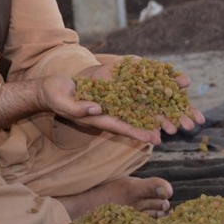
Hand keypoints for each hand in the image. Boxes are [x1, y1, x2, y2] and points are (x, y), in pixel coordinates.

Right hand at [38, 74, 163, 144]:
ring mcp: (108, 98)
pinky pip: (127, 87)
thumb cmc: (54, 96)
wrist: (52, 86)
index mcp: (96, 117)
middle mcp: (106, 110)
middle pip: (132, 118)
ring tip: (170, 108)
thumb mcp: (62, 102)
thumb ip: (78, 108)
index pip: (119, 126)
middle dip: (150, 123)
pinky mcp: (108, 86)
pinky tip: (156, 84)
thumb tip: (97, 108)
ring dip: (151, 105)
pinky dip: (141, 86)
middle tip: (172, 130)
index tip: (152, 138)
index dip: (136, 132)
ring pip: (133, 103)